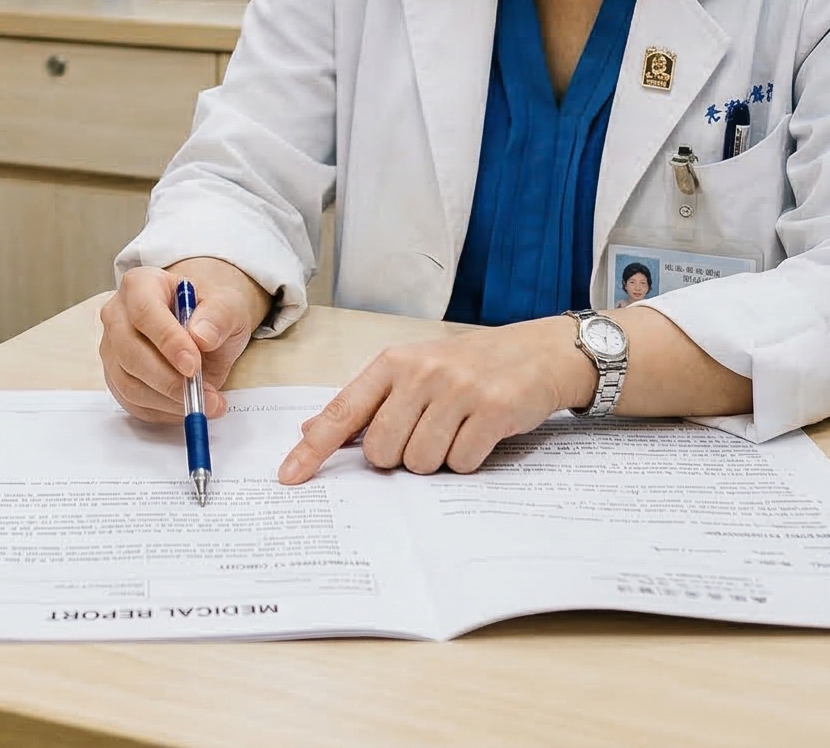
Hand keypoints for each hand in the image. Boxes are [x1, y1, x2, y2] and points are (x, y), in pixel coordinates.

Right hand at [98, 259, 264, 423]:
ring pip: (128, 383)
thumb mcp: (228, 305)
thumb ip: (219, 316)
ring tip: (206, 403)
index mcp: (140, 284)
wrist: (201, 327)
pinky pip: (132, 403)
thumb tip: (202, 337)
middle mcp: (117, 315)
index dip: (167, 341)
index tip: (193, 365)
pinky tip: (187, 407)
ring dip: (168, 401)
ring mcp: (112, 348)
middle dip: (169, 380)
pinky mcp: (116, 378)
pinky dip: (162, 412)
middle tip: (205, 394)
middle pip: (130, 352)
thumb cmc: (209, 312)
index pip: (144, 311)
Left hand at [276, 317, 590, 482]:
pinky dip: (468, 461)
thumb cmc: (469, 366)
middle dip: (400, 457)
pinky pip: (461, 463)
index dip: (313, 449)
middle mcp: (422, 372)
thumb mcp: (413, 370)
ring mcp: (458, 390)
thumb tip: (312, 428)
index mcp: (394, 363)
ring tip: (456, 431)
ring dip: (437, 460)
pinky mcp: (493, 410)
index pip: (343, 411)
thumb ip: (367, 401)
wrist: (539, 352)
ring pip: (421, 462)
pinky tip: (479, 435)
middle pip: (383, 450)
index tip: (289, 477)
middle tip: (425, 435)